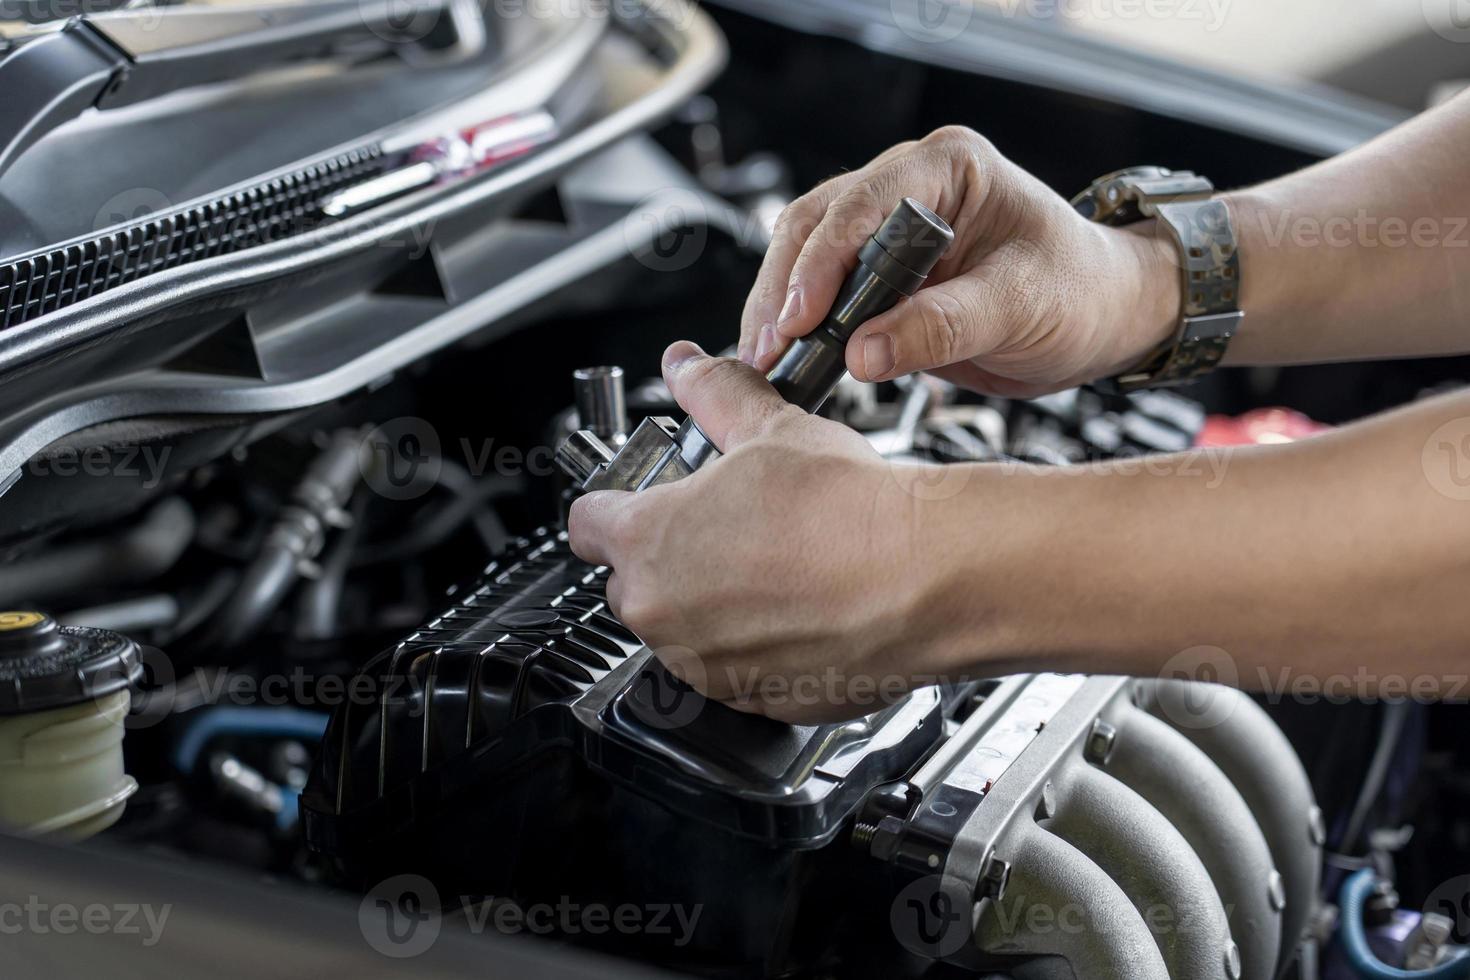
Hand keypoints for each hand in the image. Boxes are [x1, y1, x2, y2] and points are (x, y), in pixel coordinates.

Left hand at [567, 342, 976, 723]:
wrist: (924, 578)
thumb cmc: (848, 512)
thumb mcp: (768, 427)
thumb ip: (712, 393)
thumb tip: (689, 368)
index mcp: (646, 543)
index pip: (585, 524)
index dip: (614, 505)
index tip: (640, 499)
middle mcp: (662, 615)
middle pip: (634, 581)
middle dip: (669, 556)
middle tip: (728, 526)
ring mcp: (707, 666)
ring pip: (685, 630)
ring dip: (712, 604)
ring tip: (776, 564)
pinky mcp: (755, 700)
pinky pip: (736, 669)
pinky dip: (758, 645)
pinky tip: (801, 606)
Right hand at [738, 126, 1179, 396]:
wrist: (1104, 318)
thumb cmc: (1083, 290)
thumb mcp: (1021, 306)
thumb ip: (943, 326)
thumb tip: (864, 352)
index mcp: (949, 168)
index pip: (861, 204)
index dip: (822, 262)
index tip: (801, 317)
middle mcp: (911, 189)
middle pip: (816, 224)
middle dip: (785, 288)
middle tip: (770, 347)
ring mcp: (890, 232)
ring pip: (806, 255)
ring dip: (782, 308)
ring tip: (769, 359)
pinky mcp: (882, 277)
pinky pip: (824, 292)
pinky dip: (802, 326)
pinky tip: (788, 357)